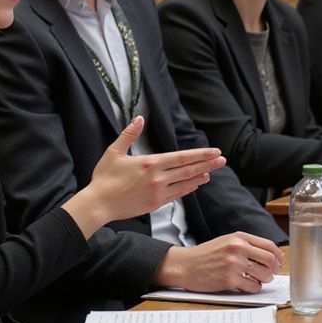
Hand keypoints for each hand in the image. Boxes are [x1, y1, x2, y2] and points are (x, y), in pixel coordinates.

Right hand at [64, 117, 226, 238]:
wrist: (99, 203)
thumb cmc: (104, 177)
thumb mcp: (114, 151)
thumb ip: (129, 134)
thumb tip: (139, 118)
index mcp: (150, 163)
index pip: (182, 157)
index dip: (200, 154)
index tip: (214, 151)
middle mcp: (158, 178)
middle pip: (188, 169)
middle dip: (207, 164)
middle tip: (222, 160)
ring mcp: (158, 192)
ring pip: (185, 183)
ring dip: (200, 176)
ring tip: (212, 172)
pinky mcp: (156, 204)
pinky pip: (177, 195)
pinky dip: (188, 188)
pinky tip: (195, 184)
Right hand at [155, 232, 283, 293]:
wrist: (185, 265)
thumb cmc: (206, 255)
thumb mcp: (226, 242)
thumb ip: (247, 246)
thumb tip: (273, 257)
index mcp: (238, 237)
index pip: (269, 245)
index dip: (278, 256)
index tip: (278, 262)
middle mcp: (238, 248)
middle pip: (270, 260)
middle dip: (272, 269)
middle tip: (268, 274)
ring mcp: (234, 264)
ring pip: (265, 275)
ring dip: (263, 280)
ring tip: (254, 280)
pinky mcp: (230, 280)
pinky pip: (253, 287)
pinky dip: (252, 288)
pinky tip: (244, 285)